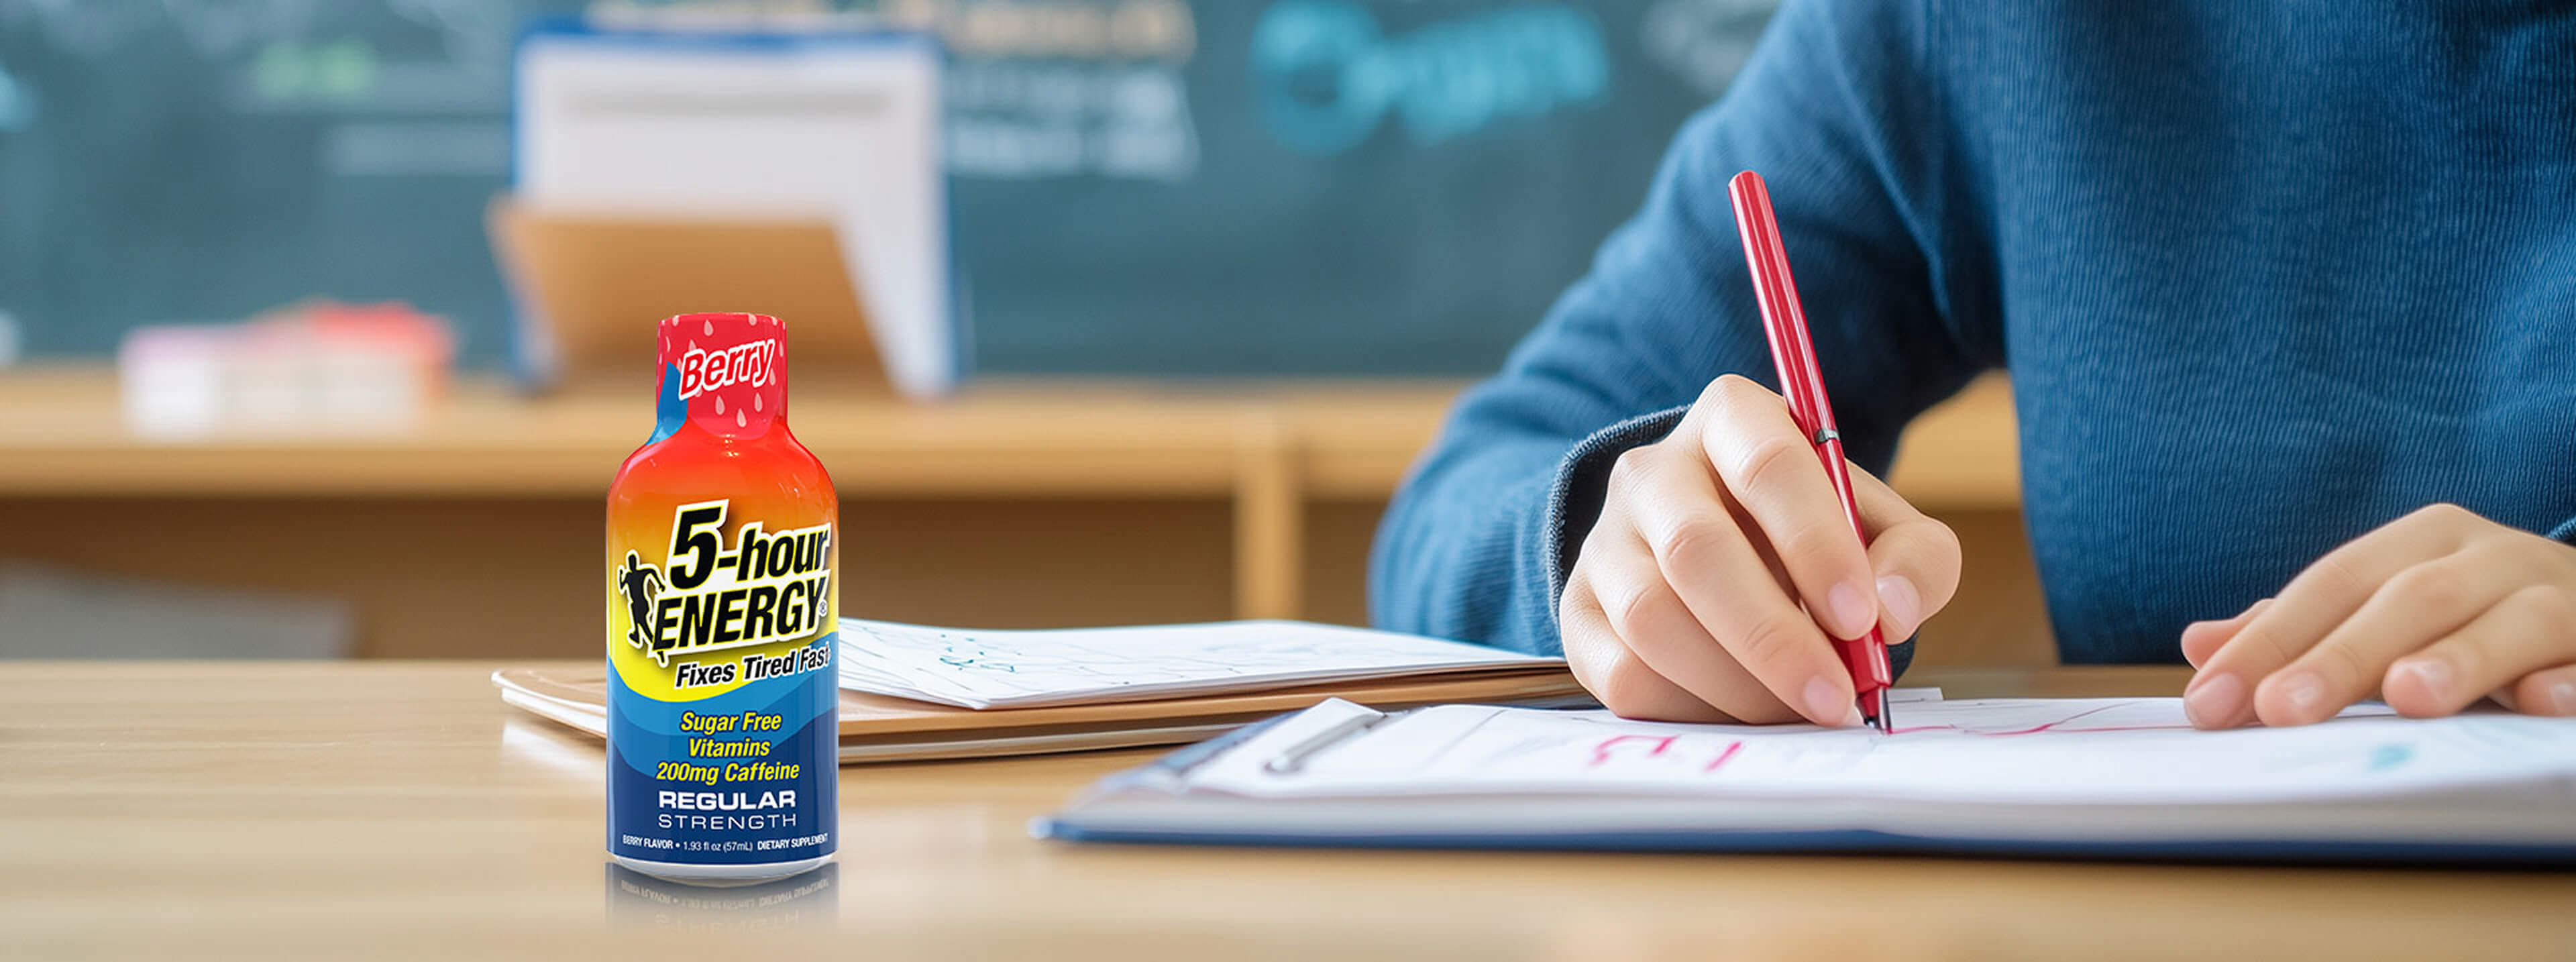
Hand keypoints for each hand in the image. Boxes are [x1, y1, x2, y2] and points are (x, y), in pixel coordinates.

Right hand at [1557, 375, 1961, 724]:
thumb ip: (1914, 559)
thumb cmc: (1812, 540)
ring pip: (1650, 616)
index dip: (1817, 545)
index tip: (1863, 620)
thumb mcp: (1882, 529)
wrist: (1726, 552)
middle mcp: (1653, 470)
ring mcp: (1604, 540)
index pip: (1768, 466)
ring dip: (1734, 682)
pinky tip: (1737, 709)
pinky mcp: (1579, 610)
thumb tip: (1889, 613)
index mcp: (1733, 420)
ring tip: (1794, 709)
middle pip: (1696, 549)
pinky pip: (1620, 670)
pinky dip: (1688, 706)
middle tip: (1834, 697)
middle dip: (1773, 637)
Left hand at [2181, 503, 2575, 727]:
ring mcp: (2560, 598)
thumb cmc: (2474, 615)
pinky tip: (2542, 703)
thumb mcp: (2386, 612)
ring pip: (2507, 623)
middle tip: (2280, 708)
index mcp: (2423, 541)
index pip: (2329, 585)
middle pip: (2408, 601)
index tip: (2208, 702)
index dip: (2265, 642)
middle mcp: (2491, 557)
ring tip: (2407, 695)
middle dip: (2341, 656)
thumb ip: (2301, 631)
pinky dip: (2569, 682)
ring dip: (2459, 658)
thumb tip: (2199, 645)